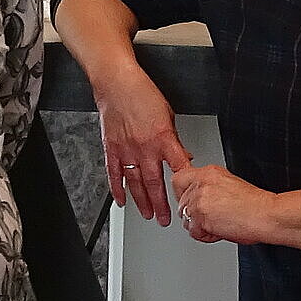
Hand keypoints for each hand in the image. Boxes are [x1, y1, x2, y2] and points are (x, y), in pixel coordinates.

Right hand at [93, 64, 190, 224]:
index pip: (178, 167)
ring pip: (135, 183)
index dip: (184, 184)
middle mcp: (145, 147)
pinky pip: (114, 174)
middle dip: (161, 204)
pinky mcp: (111, 148)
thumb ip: (174, 139)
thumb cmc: (142, 93)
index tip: (189, 197)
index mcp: (162, 138)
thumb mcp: (168, 115)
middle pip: (155, 182)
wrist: (117, 82)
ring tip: (148, 215)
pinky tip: (121, 200)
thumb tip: (182, 156)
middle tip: (166, 218)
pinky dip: (117, 189)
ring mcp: (126, 150)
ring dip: (142, 202)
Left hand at [170, 161, 275, 245]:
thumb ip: (210, 188)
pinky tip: (220, 231)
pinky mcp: (200, 216)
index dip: (182, 193)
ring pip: (185, 218)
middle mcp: (201, 183)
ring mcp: (199, 199)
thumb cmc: (256, 205)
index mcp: (209, 172)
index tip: (190, 201)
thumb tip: (200, 198)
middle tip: (211, 218)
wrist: (266, 215)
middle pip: (180, 202)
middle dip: (193, 214)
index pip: (179, 179)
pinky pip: (193, 232)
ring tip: (219, 225)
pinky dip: (206, 236)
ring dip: (200, 226)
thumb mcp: (230, 184)